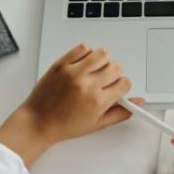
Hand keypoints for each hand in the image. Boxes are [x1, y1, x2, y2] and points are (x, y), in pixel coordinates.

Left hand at [0, 43, 136, 165]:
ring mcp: (74, 72)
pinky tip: (82, 65)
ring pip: (102, 53)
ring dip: (102, 61)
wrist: (37, 122)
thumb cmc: (63, 126)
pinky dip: (86, 53)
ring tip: (93, 71)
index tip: (115, 88)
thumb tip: (136, 103)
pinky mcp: (62, 63)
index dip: (121, 86)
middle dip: (113, 74)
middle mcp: (87, 84)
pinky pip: (83, 48)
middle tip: (103, 82)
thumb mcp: (96, 124)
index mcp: (97, 102)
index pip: (124, 83)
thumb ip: (120, 113)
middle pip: (116, 67)